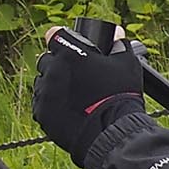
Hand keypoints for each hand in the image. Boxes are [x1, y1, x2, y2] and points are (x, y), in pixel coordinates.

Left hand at [32, 26, 144, 168]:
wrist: (110, 133)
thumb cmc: (119, 96)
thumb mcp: (127, 65)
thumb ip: (119, 45)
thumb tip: (117, 34)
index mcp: (70, 53)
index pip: (55, 35)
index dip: (62, 40)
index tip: (69, 47)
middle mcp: (52, 70)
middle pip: (47, 59)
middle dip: (58, 64)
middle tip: (76, 75)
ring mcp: (44, 93)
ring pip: (43, 82)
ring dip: (53, 84)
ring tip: (73, 95)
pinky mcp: (41, 113)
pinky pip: (41, 103)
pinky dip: (51, 104)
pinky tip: (68, 109)